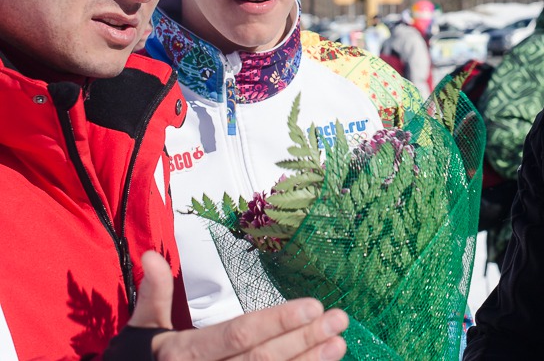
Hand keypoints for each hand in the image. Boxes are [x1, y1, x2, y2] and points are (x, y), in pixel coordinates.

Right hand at [131, 251, 348, 359]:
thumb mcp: (141, 331)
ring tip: (339, 343)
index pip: (239, 334)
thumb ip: (154, 294)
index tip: (313, 304)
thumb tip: (151, 256)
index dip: (277, 321)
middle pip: (263, 358)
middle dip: (304, 339)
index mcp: (184, 353)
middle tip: (338, 320)